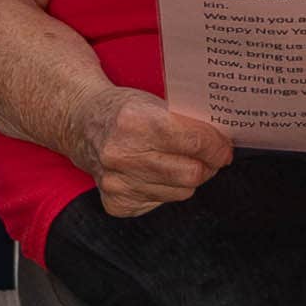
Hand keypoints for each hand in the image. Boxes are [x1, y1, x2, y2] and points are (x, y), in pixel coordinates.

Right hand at [71, 81, 234, 218]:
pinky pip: (160, 203)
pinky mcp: (117, 203)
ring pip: (180, 193)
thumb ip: (186, 121)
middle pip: (191, 174)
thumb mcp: (153, 101)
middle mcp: (122, 155)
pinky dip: (165, 190)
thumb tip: (223, 142)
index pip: (195, 141)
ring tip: (178, 162)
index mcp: (134, 121)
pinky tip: (154, 173)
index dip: (217, 146)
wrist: (81, 123)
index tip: (224, 147)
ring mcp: (117, 183)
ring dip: (187, 179)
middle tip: (210, 157)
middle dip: (208, 166)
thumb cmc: (123, 110)